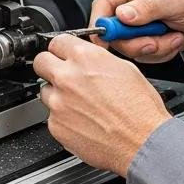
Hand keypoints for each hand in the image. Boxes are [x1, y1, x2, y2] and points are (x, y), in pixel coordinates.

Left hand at [33, 34, 170, 175]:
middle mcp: (67, 78)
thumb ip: (98, 59)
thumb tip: (89, 59)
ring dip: (58, 94)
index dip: (63, 48)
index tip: (64, 54)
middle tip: (64, 75)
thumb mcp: (126, 69)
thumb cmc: (140, 109)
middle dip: (51, 66)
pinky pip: (52, 116)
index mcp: (85, 58)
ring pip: (45, 91)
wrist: (143, 142)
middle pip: (40, 62)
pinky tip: (83, 120)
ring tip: (80, 104)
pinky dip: (64, 117)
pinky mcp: (56, 126)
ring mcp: (58, 103)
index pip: (57, 41)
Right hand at [89, 0, 183, 63]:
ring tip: (172, 36)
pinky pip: (142, 54)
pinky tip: (173, 39)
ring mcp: (137, 22)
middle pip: (113, 31)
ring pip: (128, 46)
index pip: (104, 3)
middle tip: (156, 40)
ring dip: (154, 47)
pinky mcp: (144, 37)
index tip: (104, 41)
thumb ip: (148, 8)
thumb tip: (122, 14)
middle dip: (136, 42)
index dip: (100, 24)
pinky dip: (160, 53)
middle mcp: (131, 2)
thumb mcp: (176, 0)